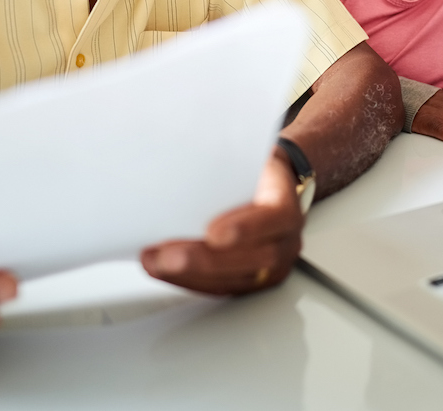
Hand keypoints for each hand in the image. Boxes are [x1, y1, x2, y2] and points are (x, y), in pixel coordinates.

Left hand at [141, 153, 302, 294]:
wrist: (267, 183)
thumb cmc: (251, 169)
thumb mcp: (244, 155)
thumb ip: (224, 161)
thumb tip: (184, 159)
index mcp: (287, 204)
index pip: (275, 218)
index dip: (246, 228)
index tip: (214, 233)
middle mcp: (285, 240)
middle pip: (254, 258)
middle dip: (206, 261)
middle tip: (169, 256)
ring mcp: (271, 266)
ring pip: (235, 280)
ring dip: (190, 274)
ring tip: (156, 262)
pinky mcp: (249, 279)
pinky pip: (221, 288)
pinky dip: (188, 281)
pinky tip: (163, 270)